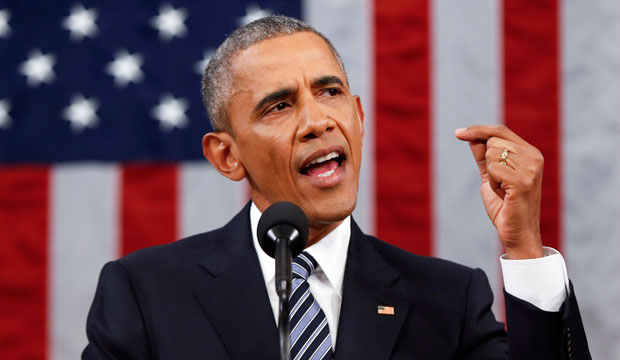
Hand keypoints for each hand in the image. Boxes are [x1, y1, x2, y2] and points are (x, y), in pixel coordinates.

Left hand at [455, 125, 543, 258]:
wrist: (517, 232)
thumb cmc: (505, 205)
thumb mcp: (491, 176)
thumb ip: (484, 156)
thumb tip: (471, 136)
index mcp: (530, 152)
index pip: (500, 130)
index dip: (477, 130)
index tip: (457, 133)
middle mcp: (534, 157)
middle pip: (493, 140)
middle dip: (486, 161)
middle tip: (499, 182)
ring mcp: (530, 168)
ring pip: (491, 153)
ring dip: (490, 174)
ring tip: (503, 189)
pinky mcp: (523, 180)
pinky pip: (492, 169)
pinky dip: (492, 182)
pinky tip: (503, 194)